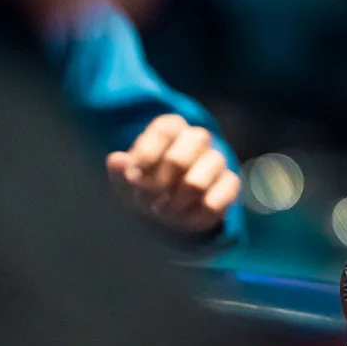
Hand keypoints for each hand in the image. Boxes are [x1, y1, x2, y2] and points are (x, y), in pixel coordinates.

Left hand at [107, 114, 239, 234]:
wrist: (165, 209)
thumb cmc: (144, 186)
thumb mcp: (125, 179)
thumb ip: (119, 170)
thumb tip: (117, 161)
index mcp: (171, 128)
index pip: (163, 130)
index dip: (144, 157)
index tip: (132, 177)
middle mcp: (197, 138)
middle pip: (179, 159)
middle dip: (158, 184)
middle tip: (144, 200)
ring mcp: (216, 161)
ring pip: (196, 183)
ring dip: (174, 204)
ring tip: (163, 211)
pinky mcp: (230, 184)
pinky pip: (214, 202)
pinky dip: (194, 216)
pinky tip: (185, 217)